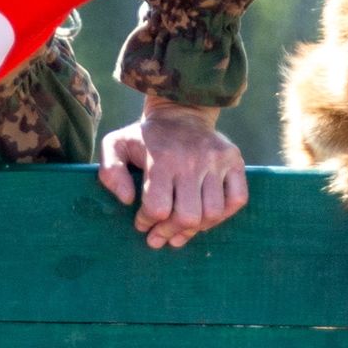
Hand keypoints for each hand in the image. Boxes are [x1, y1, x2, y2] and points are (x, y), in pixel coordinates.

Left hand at [98, 97, 248, 248]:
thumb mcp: (116, 145)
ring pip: (212, 214)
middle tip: (159, 235)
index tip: (142, 223)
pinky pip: (237, 199)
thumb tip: (127, 199)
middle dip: (169, 232)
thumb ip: (110, 171)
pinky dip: (223, 215)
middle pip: (187, 216)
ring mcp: (216, 160)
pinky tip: (206, 216)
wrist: (181, 112)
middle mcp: (192, 160)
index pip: (157, 208)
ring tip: (181, 229)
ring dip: (195, 229)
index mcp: (161, 159)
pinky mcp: (234, 160)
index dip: (147, 222)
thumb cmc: (145, 137)